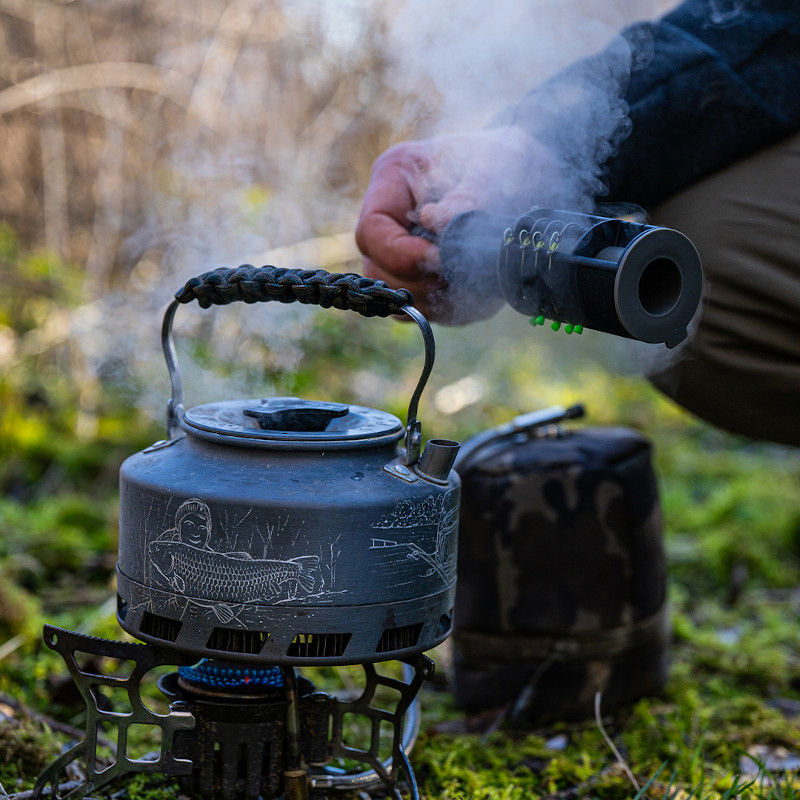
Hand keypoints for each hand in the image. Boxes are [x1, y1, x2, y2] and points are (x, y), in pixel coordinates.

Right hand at [355, 126, 548, 320]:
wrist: (531, 180)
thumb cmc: (509, 162)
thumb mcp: (496, 165)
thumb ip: (467, 193)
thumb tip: (432, 221)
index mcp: (393, 178)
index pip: (371, 231)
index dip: (402, 255)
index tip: (441, 258)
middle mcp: (389, 219)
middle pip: (378, 272)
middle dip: (420, 284)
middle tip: (464, 275)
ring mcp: (401, 253)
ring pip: (400, 297)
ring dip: (440, 300)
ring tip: (480, 281)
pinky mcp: (422, 279)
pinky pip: (425, 310)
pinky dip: (453, 309)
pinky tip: (482, 289)